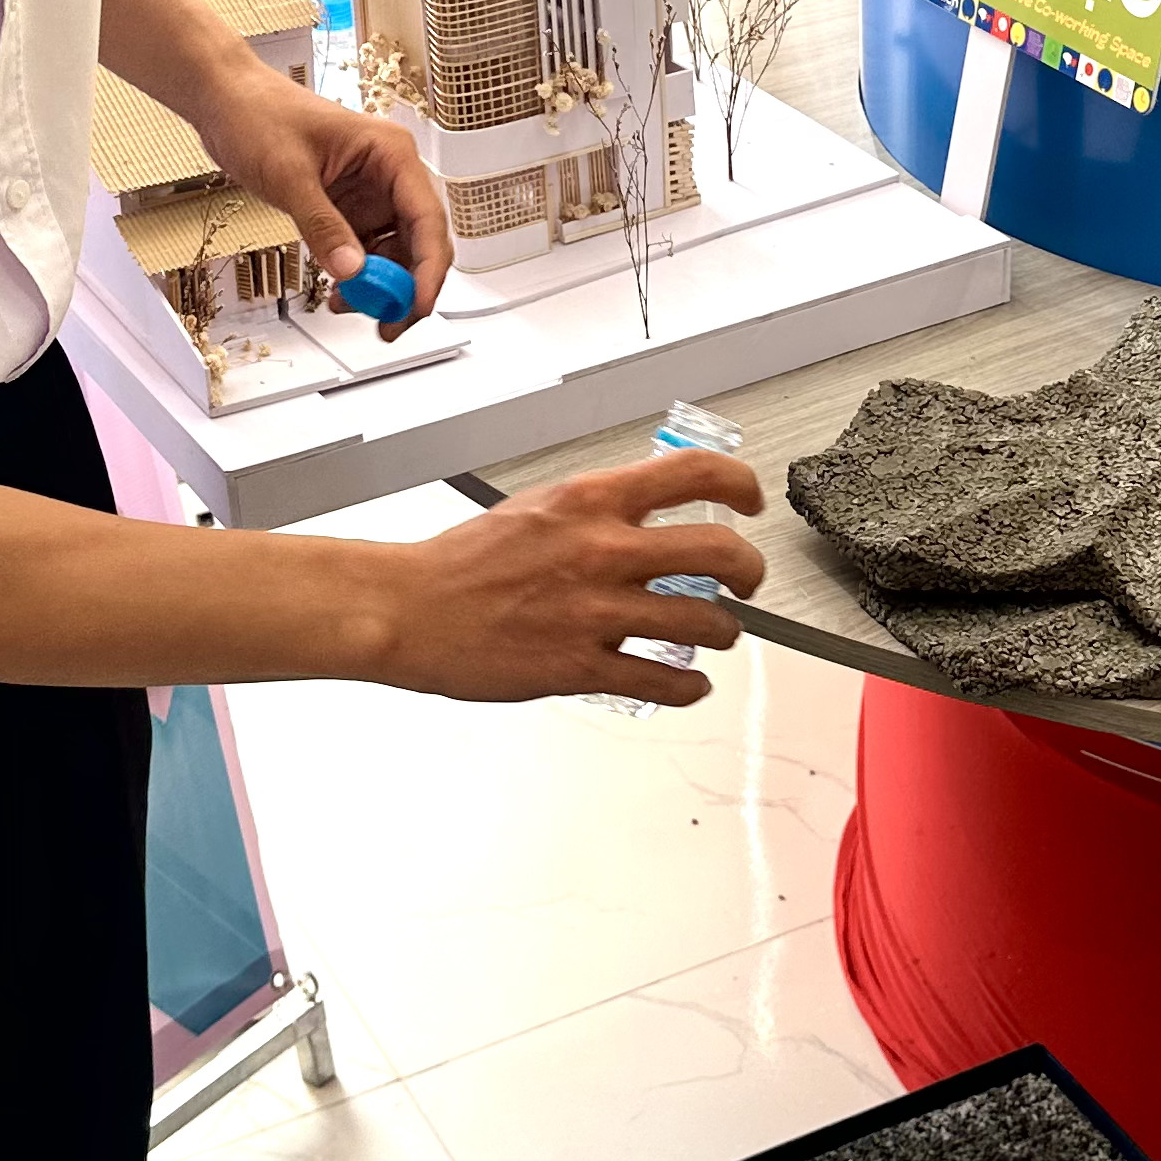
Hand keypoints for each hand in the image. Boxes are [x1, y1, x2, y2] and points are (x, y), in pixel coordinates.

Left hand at [193, 57, 452, 328]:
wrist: (226, 102)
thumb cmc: (260, 114)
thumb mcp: (290, 176)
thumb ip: (323, 226)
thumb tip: (352, 270)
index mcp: (391, 153)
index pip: (427, 218)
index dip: (428, 267)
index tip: (415, 303)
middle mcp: (389, 175)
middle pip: (420, 242)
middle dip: (407, 286)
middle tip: (388, 323)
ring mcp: (369, 194)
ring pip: (395, 253)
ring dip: (379, 285)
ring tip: (349, 305)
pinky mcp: (347, 209)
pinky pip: (366, 251)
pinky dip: (357, 276)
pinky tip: (340, 290)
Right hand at [371, 454, 767, 707]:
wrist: (410, 609)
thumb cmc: (462, 562)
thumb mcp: (537, 507)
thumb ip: (594, 509)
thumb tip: (641, 513)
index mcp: (589, 501)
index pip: (693, 474)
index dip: (739, 484)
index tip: (749, 500)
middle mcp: (602, 550)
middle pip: (719, 551)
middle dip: (750, 571)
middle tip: (748, 581)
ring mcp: (595, 612)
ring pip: (705, 623)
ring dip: (726, 632)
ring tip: (720, 634)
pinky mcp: (581, 666)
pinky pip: (663, 680)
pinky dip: (690, 686)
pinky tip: (689, 683)